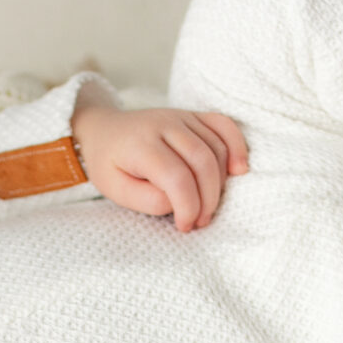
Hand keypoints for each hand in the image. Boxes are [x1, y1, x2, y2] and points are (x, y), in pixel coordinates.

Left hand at [71, 84, 248, 231]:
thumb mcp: (115, 190)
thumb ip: (147, 200)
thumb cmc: (109, 164)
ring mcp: (181, 117)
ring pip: (216, 148)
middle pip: (202, 161)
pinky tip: (239, 169)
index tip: (184, 226)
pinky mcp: (193, 116)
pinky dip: (236, 146)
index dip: (188, 206)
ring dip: (220, 183)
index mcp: (141, 144)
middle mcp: (164, 124)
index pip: (176, 177)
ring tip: (208, 207)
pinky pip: (223, 125)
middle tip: (200, 222)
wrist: (103, 131)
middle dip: (207, 199)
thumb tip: (180, 203)